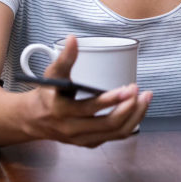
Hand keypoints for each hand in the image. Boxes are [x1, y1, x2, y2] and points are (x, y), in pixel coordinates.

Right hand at [29, 35, 150, 146]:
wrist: (35, 119)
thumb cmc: (47, 92)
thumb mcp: (52, 74)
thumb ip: (64, 58)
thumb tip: (73, 38)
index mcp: (61, 111)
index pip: (89, 109)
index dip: (110, 100)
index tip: (128, 88)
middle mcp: (72, 129)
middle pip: (108, 124)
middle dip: (128, 108)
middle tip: (139, 91)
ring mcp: (82, 139)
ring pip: (115, 133)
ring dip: (135, 116)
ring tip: (145, 98)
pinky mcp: (90, 143)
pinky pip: (115, 137)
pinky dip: (130, 123)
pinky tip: (138, 109)